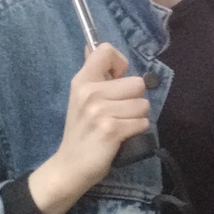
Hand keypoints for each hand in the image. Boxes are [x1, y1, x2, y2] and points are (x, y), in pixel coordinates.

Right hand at [28, 44, 150, 213]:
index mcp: (82, 81)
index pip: (106, 51)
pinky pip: (142, 122)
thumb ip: (94, 74)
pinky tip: (121, 136)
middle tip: (117, 113)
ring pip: (143, 104)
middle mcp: (89, 92)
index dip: (120, 63)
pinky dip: (136, 131)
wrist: (69, 167)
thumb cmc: (82, 131)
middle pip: (137, 82)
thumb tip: (95, 46)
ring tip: (118, 125)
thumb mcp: (81, 98)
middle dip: (134, 99)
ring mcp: (99, 111)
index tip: (116, 79)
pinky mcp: (111, 129)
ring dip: (136, 117)